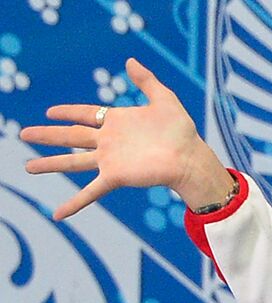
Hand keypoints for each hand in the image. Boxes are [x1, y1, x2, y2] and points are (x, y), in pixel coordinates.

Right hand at [21, 58, 232, 218]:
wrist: (190, 157)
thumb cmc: (181, 131)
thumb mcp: (163, 99)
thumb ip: (146, 81)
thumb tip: (130, 61)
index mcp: (117, 122)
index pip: (85, 114)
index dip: (67, 112)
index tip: (50, 111)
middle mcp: (109, 142)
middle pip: (71, 136)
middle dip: (47, 135)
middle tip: (23, 134)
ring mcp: (110, 160)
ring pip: (72, 161)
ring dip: (49, 164)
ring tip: (27, 168)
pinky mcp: (115, 176)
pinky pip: (90, 192)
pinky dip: (74, 203)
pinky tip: (58, 214)